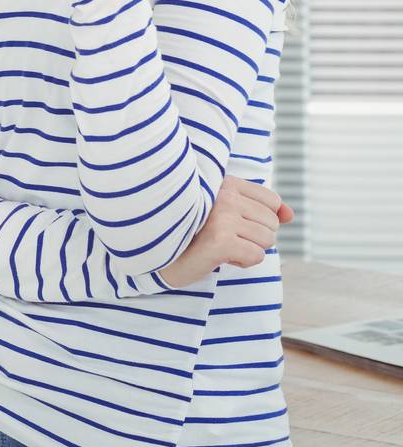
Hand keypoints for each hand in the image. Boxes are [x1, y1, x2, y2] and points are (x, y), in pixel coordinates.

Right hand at [158, 176, 294, 287]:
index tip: (233, 223)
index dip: (260, 218)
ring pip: (267, 240)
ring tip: (221, 245)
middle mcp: (224, 196)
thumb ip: (261, 209)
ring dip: (248, 249)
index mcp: (224, 183)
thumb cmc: (193, 231)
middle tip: (224, 236)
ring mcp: (221, 217)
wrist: (156, 251)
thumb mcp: (228, 212)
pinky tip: (219, 256)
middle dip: (254, 236)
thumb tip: (291, 215)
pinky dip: (242, 262)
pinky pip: (256, 256)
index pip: (271, 200)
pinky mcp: (219, 241)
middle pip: (272, 222)